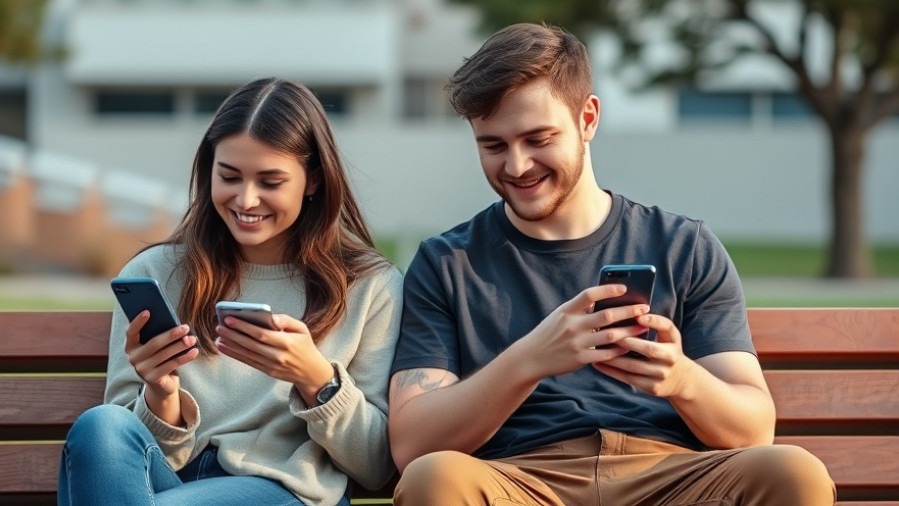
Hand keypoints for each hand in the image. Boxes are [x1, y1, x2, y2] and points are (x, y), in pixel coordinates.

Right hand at [124, 310, 198, 398]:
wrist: (162, 384)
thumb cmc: (161, 358)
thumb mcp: (158, 347)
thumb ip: (159, 335)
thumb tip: (173, 322)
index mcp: (131, 346)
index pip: (131, 332)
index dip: (138, 322)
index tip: (148, 311)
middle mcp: (133, 358)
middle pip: (154, 343)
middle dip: (171, 334)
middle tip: (186, 327)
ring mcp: (142, 370)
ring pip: (164, 354)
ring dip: (181, 345)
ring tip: (193, 339)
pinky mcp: (153, 378)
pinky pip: (171, 364)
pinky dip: (185, 357)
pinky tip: (194, 351)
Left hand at [214, 313, 334, 401]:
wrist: (311, 372)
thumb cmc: (305, 346)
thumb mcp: (302, 329)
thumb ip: (286, 320)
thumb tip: (270, 317)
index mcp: (287, 342)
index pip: (261, 333)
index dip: (244, 326)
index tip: (229, 319)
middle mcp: (278, 355)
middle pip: (251, 344)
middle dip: (233, 335)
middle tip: (219, 327)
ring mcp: (272, 365)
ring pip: (247, 354)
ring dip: (231, 346)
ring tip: (218, 338)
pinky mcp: (267, 372)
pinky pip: (249, 362)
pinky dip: (236, 355)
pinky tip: (226, 348)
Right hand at [513, 284, 650, 379]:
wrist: (531, 357)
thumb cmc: (548, 334)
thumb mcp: (559, 316)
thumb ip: (578, 309)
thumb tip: (602, 300)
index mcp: (566, 310)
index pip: (589, 294)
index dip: (607, 290)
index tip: (624, 288)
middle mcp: (572, 325)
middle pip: (606, 315)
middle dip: (628, 311)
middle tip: (644, 308)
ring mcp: (577, 343)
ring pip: (611, 335)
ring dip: (629, 331)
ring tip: (642, 327)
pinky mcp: (580, 359)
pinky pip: (606, 354)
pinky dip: (619, 350)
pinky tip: (630, 346)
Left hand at [593, 313, 697, 397]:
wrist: (681, 380)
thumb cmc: (667, 350)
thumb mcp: (668, 336)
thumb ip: (656, 324)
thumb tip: (631, 311)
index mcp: (674, 341)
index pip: (666, 327)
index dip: (654, 321)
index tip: (639, 316)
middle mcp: (671, 358)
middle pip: (649, 349)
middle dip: (628, 341)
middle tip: (608, 333)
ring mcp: (661, 374)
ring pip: (634, 366)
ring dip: (613, 357)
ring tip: (597, 348)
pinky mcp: (652, 387)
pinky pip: (628, 378)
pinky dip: (612, 371)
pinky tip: (598, 364)